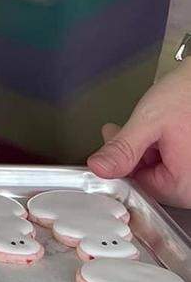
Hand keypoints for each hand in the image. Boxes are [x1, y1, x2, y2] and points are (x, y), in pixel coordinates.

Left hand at [87, 60, 190, 206]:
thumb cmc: (187, 95)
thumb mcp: (149, 121)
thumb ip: (123, 148)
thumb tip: (99, 168)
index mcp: (184, 185)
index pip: (138, 186)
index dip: (120, 163)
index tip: (111, 143)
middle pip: (150, 179)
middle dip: (132, 154)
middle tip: (120, 130)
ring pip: (160, 171)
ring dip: (146, 150)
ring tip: (144, 127)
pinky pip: (174, 164)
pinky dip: (161, 148)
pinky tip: (158, 132)